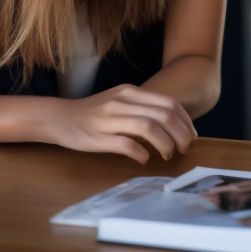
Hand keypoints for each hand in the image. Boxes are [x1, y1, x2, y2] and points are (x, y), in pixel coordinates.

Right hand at [49, 85, 197, 164]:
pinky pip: (126, 144)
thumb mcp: (119, 102)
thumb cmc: (93, 113)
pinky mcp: (98, 137)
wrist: (58, 117)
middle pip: (163, 115)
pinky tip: (145, 159)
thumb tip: (174, 124)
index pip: (169, 103)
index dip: (185, 121)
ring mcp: (109, 119)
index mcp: (130, 92)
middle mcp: (121, 102)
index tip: (191, 135)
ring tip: (168, 154)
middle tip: (184, 148)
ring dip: (165, 143)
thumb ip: (142, 108)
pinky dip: (141, 153)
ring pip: (148, 127)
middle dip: (180, 134)